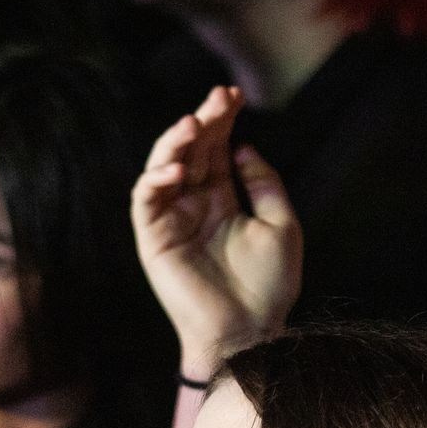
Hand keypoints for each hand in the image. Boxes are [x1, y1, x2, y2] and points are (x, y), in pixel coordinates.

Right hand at [132, 87, 302, 377]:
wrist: (250, 333)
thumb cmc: (269, 287)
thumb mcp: (281, 226)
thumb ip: (264, 184)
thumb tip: (244, 147)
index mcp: (223, 199)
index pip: (216, 148)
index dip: (222, 119)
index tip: (234, 94)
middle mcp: (195, 205)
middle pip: (192, 149)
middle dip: (202, 120)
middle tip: (218, 98)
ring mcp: (172, 221)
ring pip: (162, 167)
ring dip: (174, 142)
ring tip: (192, 123)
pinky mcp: (154, 241)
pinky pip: (145, 201)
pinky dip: (155, 179)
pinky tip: (176, 166)